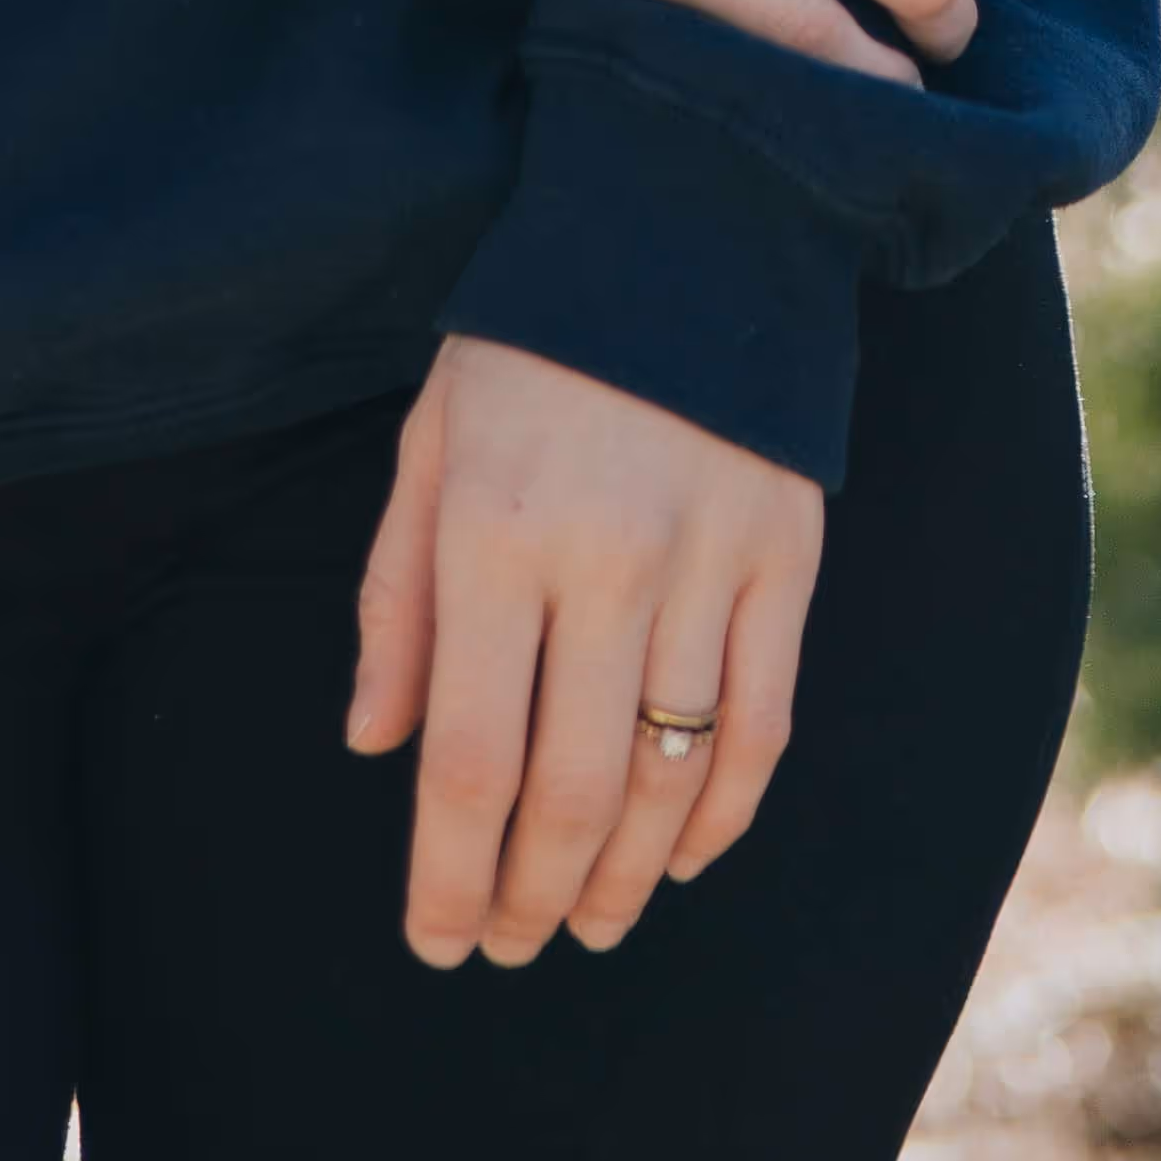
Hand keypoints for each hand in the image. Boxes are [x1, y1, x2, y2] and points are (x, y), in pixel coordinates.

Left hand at [345, 332, 823, 962]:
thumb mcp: (429, 445)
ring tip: (583, 922)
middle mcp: (604, 560)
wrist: (685, 215)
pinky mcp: (785, 559)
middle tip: (507, 945)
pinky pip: (762, 725)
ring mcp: (707, 563)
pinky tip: (680, 856)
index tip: (435, 940)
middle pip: (568, 790)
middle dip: (529, 896)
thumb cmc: (528, 341)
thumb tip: (374, 746)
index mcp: (494, 532)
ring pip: (667, 778)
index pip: (469, 760)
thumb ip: (396, 601)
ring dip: (621, 878)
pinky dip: (722, 814)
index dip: (449, 876)